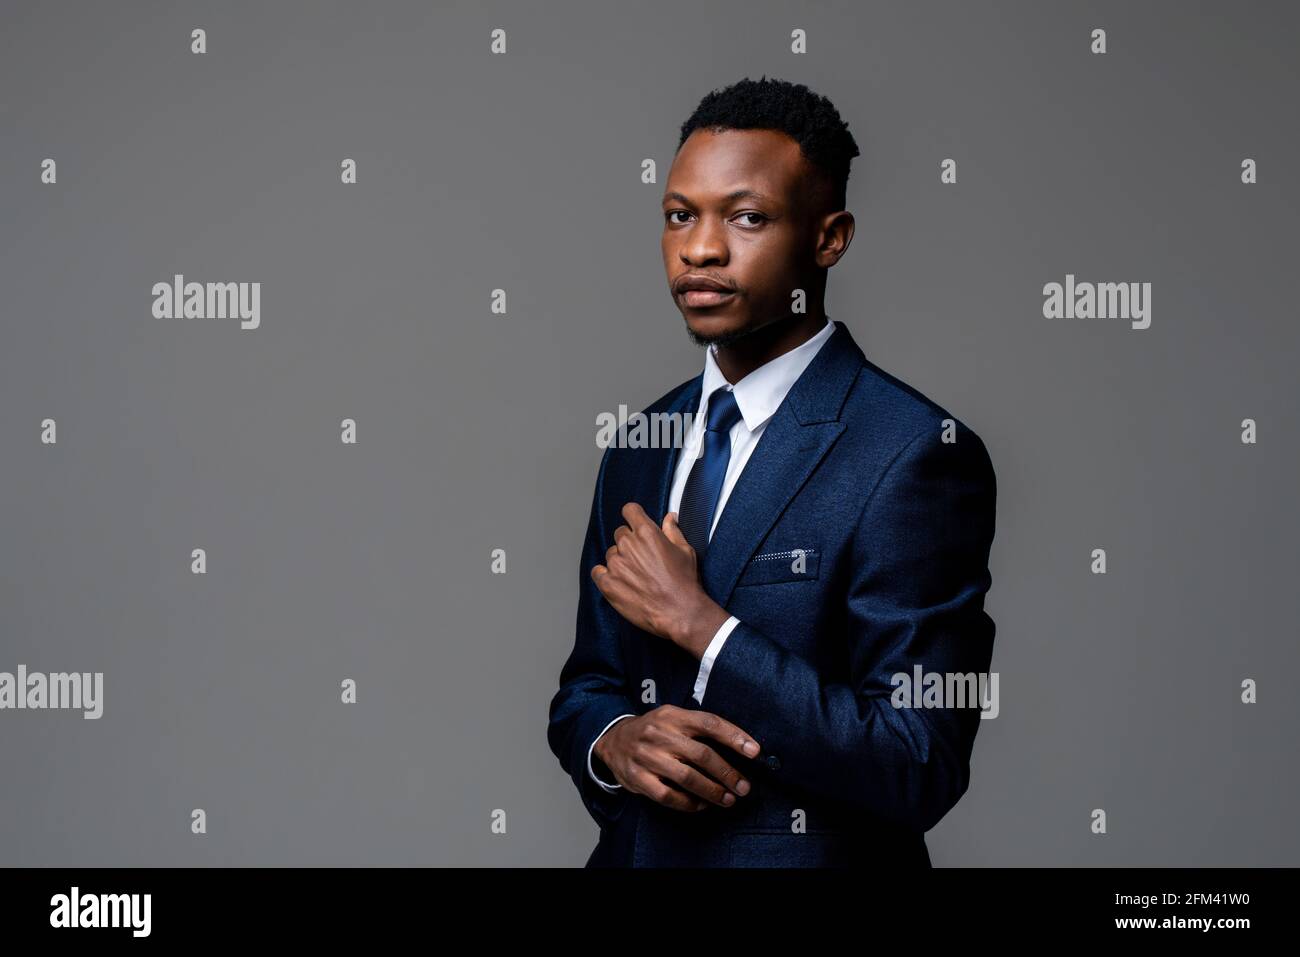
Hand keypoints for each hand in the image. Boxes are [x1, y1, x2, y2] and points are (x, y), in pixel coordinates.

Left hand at [591, 502, 729, 657]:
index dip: (633, 516)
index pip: (630, 511)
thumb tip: (669, 518)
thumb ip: (673, 531)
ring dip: (620, 561)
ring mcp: (616, 564)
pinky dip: (605, 575)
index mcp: (647, 532)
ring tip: (636, 577)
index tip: (634, 523)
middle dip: (629, 543)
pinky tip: (620, 583)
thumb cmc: (685, 583)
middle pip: (620, 534)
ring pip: (611, 554)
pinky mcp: (607, 583)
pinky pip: (597, 572)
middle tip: (642, 560)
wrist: (680, 612)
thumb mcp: (685, 551)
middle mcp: (628, 545)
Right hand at [594, 705, 760, 811]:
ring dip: (713, 791)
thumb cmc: (653, 730)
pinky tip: (702, 805)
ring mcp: (647, 757)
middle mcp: (659, 734)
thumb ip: (698, 727)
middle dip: (728, 773)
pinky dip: (689, 803)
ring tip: (729, 799)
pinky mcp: (637, 778)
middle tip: (744, 787)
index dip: (734, 736)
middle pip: (702, 755)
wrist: (612, 739)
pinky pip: (668, 796)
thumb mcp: (672, 717)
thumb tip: (739, 745)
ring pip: (687, 778)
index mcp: (672, 716)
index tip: (754, 751)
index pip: (708, 723)